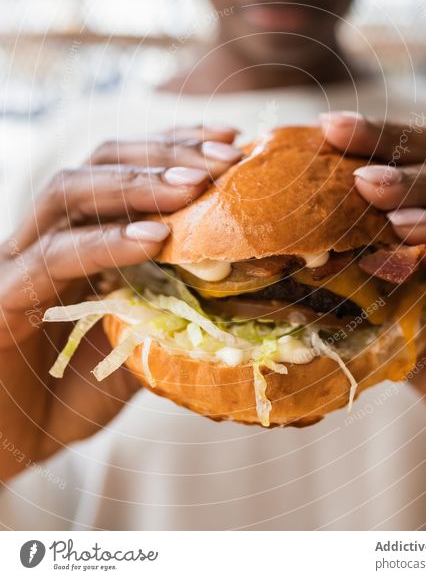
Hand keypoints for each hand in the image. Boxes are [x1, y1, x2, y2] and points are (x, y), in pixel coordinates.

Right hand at [0, 125, 241, 480]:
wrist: (2, 449)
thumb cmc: (64, 398)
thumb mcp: (136, 347)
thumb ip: (171, 312)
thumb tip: (240, 291)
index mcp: (81, 236)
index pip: (126, 166)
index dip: (175, 144)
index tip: (231, 139)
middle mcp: (48, 237)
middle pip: (100, 162)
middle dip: (166, 151)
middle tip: (225, 155)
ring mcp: (20, 263)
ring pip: (69, 192)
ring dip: (137, 183)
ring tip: (193, 185)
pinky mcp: (3, 299)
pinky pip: (52, 258)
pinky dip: (105, 243)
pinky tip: (153, 239)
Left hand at [321, 111, 425, 463]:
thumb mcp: (402, 330)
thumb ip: (366, 301)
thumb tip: (294, 281)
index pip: (416, 159)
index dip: (372, 138)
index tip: (322, 127)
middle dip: (389, 139)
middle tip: (337, 133)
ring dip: (419, 182)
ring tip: (367, 186)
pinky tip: (411, 234)